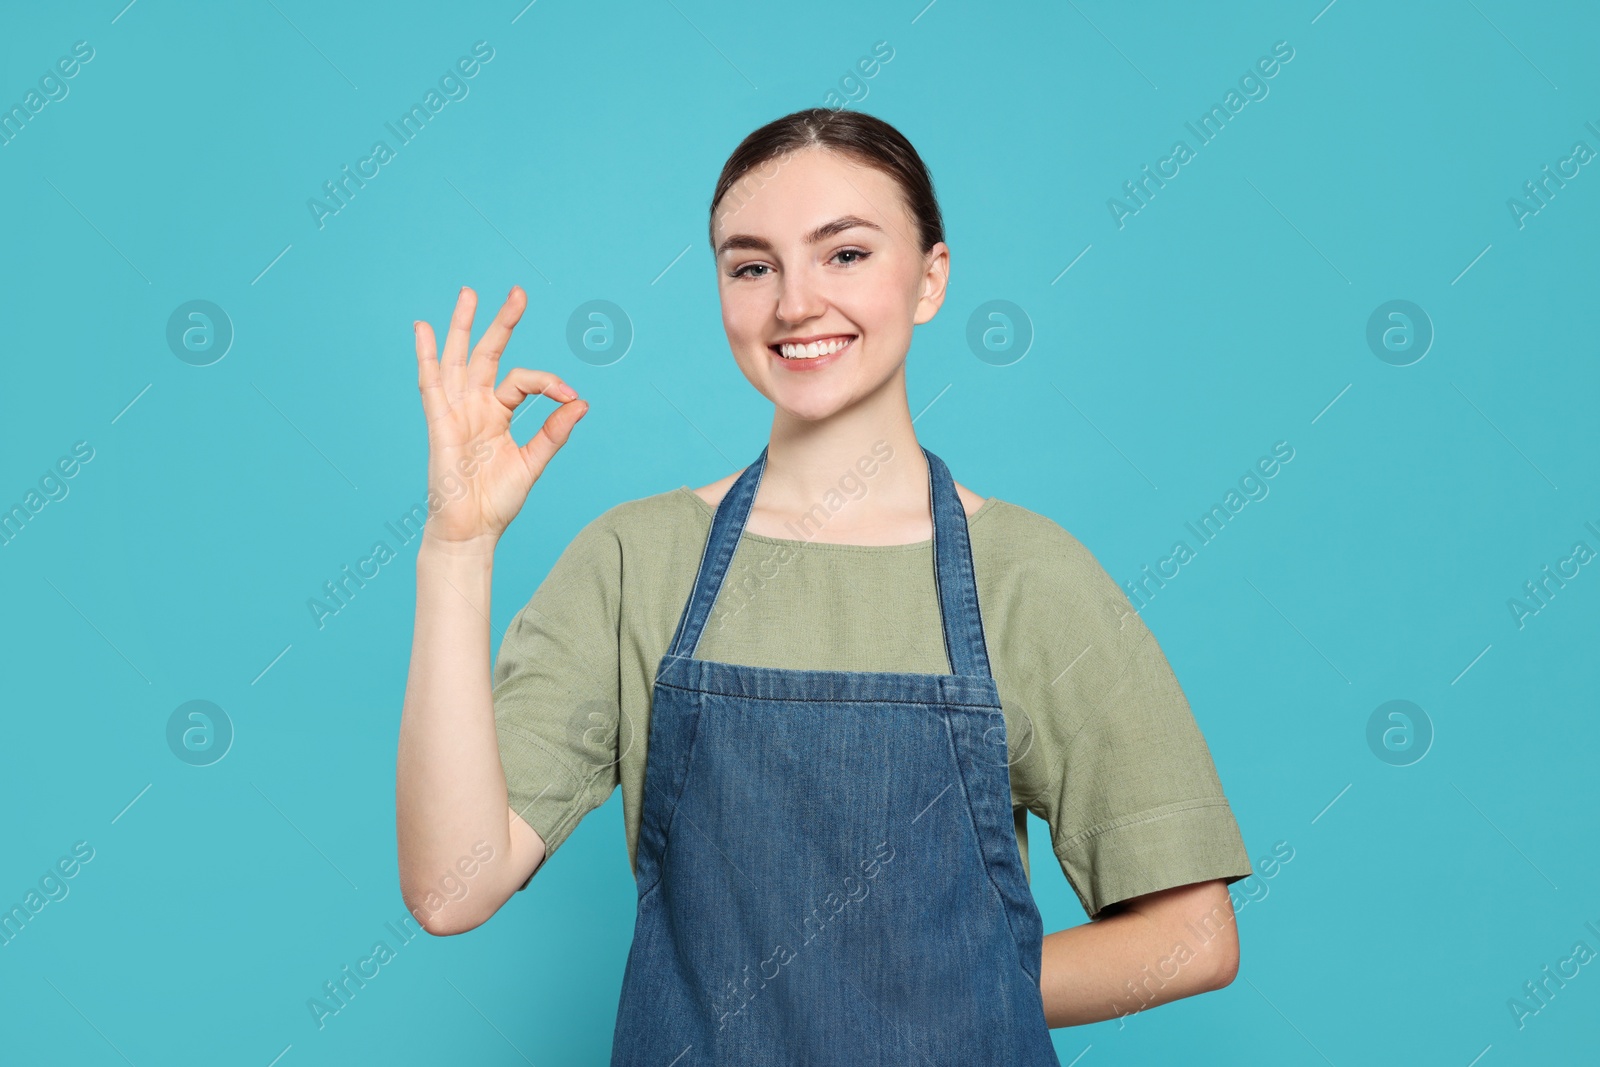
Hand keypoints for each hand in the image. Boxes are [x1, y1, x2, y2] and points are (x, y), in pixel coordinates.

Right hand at [413, 285, 587, 549]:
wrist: (472, 530)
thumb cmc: (498, 501)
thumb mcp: (533, 462)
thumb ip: (554, 432)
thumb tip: (580, 402)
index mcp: (497, 414)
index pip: (522, 382)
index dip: (548, 383)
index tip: (569, 395)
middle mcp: (475, 407)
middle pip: (488, 355)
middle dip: (501, 323)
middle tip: (518, 291)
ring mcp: (455, 412)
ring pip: (458, 360)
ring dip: (462, 327)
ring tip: (468, 293)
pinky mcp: (439, 424)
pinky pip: (430, 385)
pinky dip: (426, 357)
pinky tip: (422, 329)